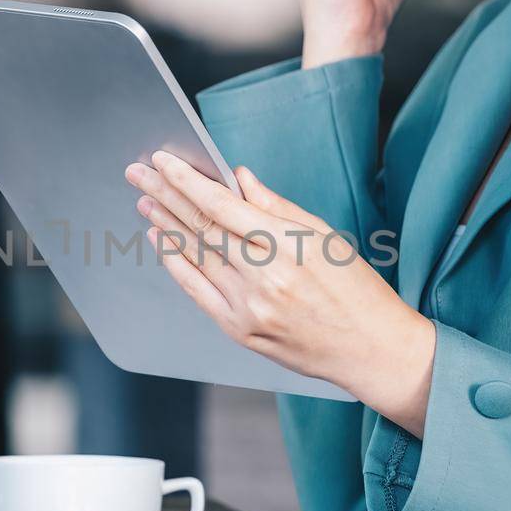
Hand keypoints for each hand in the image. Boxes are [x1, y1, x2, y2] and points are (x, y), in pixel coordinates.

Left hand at [124, 152, 436, 432]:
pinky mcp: (240, 331)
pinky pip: (197, 291)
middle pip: (200, 226)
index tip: (163, 160)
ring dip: (165, 225)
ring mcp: (247, 307)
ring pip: (194, 256)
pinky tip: (162, 241)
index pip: (220, 204)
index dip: (186, 180)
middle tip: (138, 174)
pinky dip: (176, 263)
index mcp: (286, 245)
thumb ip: (275, 206)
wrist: (371, 350)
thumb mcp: (323, 235)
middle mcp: (262, 277)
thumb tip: (237, 178)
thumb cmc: (355, 289)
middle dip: (164, 195)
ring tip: (145, 200)